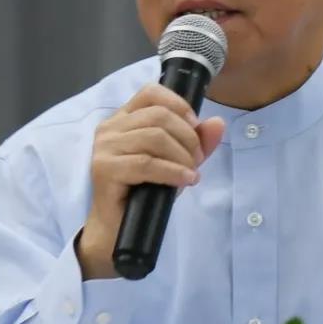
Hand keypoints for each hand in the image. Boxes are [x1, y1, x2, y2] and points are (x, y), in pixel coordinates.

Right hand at [75, 84, 224, 279]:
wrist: (117, 230)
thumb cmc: (144, 192)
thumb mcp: (177, 162)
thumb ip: (197, 141)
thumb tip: (217, 123)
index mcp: (123, 118)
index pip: (151, 92)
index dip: (179, 105)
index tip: (195, 127)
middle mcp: (110, 128)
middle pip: (159, 115)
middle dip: (187, 137)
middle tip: (196, 160)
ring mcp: (104, 148)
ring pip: (155, 137)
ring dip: (182, 156)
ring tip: (190, 173)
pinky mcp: (105, 169)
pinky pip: (147, 163)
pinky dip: (173, 171)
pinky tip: (185, 180)